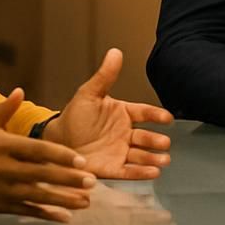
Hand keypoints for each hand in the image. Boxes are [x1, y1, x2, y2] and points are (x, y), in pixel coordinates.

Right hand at [0, 88, 96, 221]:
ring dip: (63, 200)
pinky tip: (65, 218)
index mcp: (3, 145)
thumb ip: (5, 108)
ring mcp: (1, 189)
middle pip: (41, 175)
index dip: (60, 156)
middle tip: (92, 183)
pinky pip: (25, 211)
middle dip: (68, 180)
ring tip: (86, 202)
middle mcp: (4, 169)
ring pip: (37, 196)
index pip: (37, 151)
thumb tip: (21, 90)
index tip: (82, 161)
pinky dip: (45, 214)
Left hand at [43, 48, 173, 179]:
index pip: (144, 113)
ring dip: (153, 158)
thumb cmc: (74, 117)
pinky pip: (129, 171)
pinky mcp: (112, 168)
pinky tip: (153, 173)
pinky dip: (142, 173)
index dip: (156, 115)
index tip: (167, 118)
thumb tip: (115, 52)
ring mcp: (120, 151)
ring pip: (141, 155)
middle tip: (165, 143)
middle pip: (146, 137)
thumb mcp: (89, 94)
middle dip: (156, 141)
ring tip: (163, 160)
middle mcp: (125, 133)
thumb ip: (104, 76)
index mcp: (123, 114)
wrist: (57, 141)